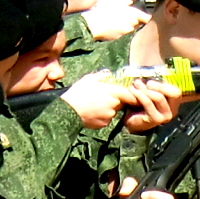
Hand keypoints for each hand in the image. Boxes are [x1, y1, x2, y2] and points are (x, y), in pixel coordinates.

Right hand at [60, 73, 178, 131]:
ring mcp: (109, 116)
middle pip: (122, 102)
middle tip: (106, 96)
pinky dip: (103, 116)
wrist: (67, 110)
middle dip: (118, 100)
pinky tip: (93, 112)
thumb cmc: (77, 92)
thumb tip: (109, 74)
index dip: (132, 93)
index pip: (130, 94)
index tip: (132, 92)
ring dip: (110, 108)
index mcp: (112, 92)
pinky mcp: (104, 124)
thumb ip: (102, 75)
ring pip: (114, 111)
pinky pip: (107, 119)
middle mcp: (114, 105)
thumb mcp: (89, 79)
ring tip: (96, 104)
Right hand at [82, 0, 147, 40]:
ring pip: (130, 29)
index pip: (145, 17)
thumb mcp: (112, 3)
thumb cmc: (102, 12)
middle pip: (136, 23)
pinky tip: (112, 28)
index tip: (146, 17)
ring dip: (126, 26)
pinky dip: (120, 31)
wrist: (93, 25)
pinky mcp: (121, 38)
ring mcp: (126, 31)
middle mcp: (131, 23)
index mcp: (131, 12)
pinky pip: (123, 34)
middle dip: (133, 21)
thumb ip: (123, 2)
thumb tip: (130, 2)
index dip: (145, 18)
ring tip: (116, 22)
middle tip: (123, 17)